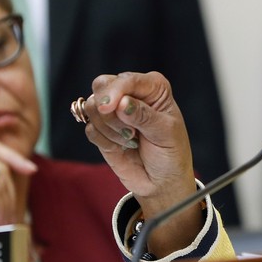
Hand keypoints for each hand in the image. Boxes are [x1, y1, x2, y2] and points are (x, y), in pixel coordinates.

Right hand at [74, 72, 195, 215]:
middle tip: (129, 131)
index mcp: (153, 87)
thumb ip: (144, 116)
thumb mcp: (165, 133)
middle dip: (109, 110)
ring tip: (131, 140)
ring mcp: (114, 110)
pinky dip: (105, 141)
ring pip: (92, 107)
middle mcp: (131, 93)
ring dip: (110, 129)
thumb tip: (121, 103)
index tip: (110, 108)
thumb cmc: (171, 153)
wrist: (161, 181)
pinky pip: (90, 129)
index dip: (116, 91)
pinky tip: (122, 147)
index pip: (126, 79)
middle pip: (101, 86)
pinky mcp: (101, 129)